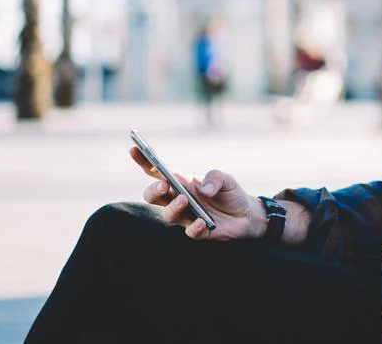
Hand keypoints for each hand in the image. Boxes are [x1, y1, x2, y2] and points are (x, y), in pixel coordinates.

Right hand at [131, 148, 265, 240]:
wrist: (247, 215)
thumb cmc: (230, 193)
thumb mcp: (226, 179)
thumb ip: (216, 178)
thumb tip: (204, 190)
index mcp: (181, 182)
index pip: (156, 172)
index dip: (143, 161)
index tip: (133, 148)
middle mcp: (179, 199)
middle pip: (153, 196)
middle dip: (154, 190)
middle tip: (165, 185)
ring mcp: (187, 216)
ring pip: (167, 214)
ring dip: (173, 207)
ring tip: (184, 200)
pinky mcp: (198, 232)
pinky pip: (190, 231)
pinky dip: (194, 227)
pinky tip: (202, 222)